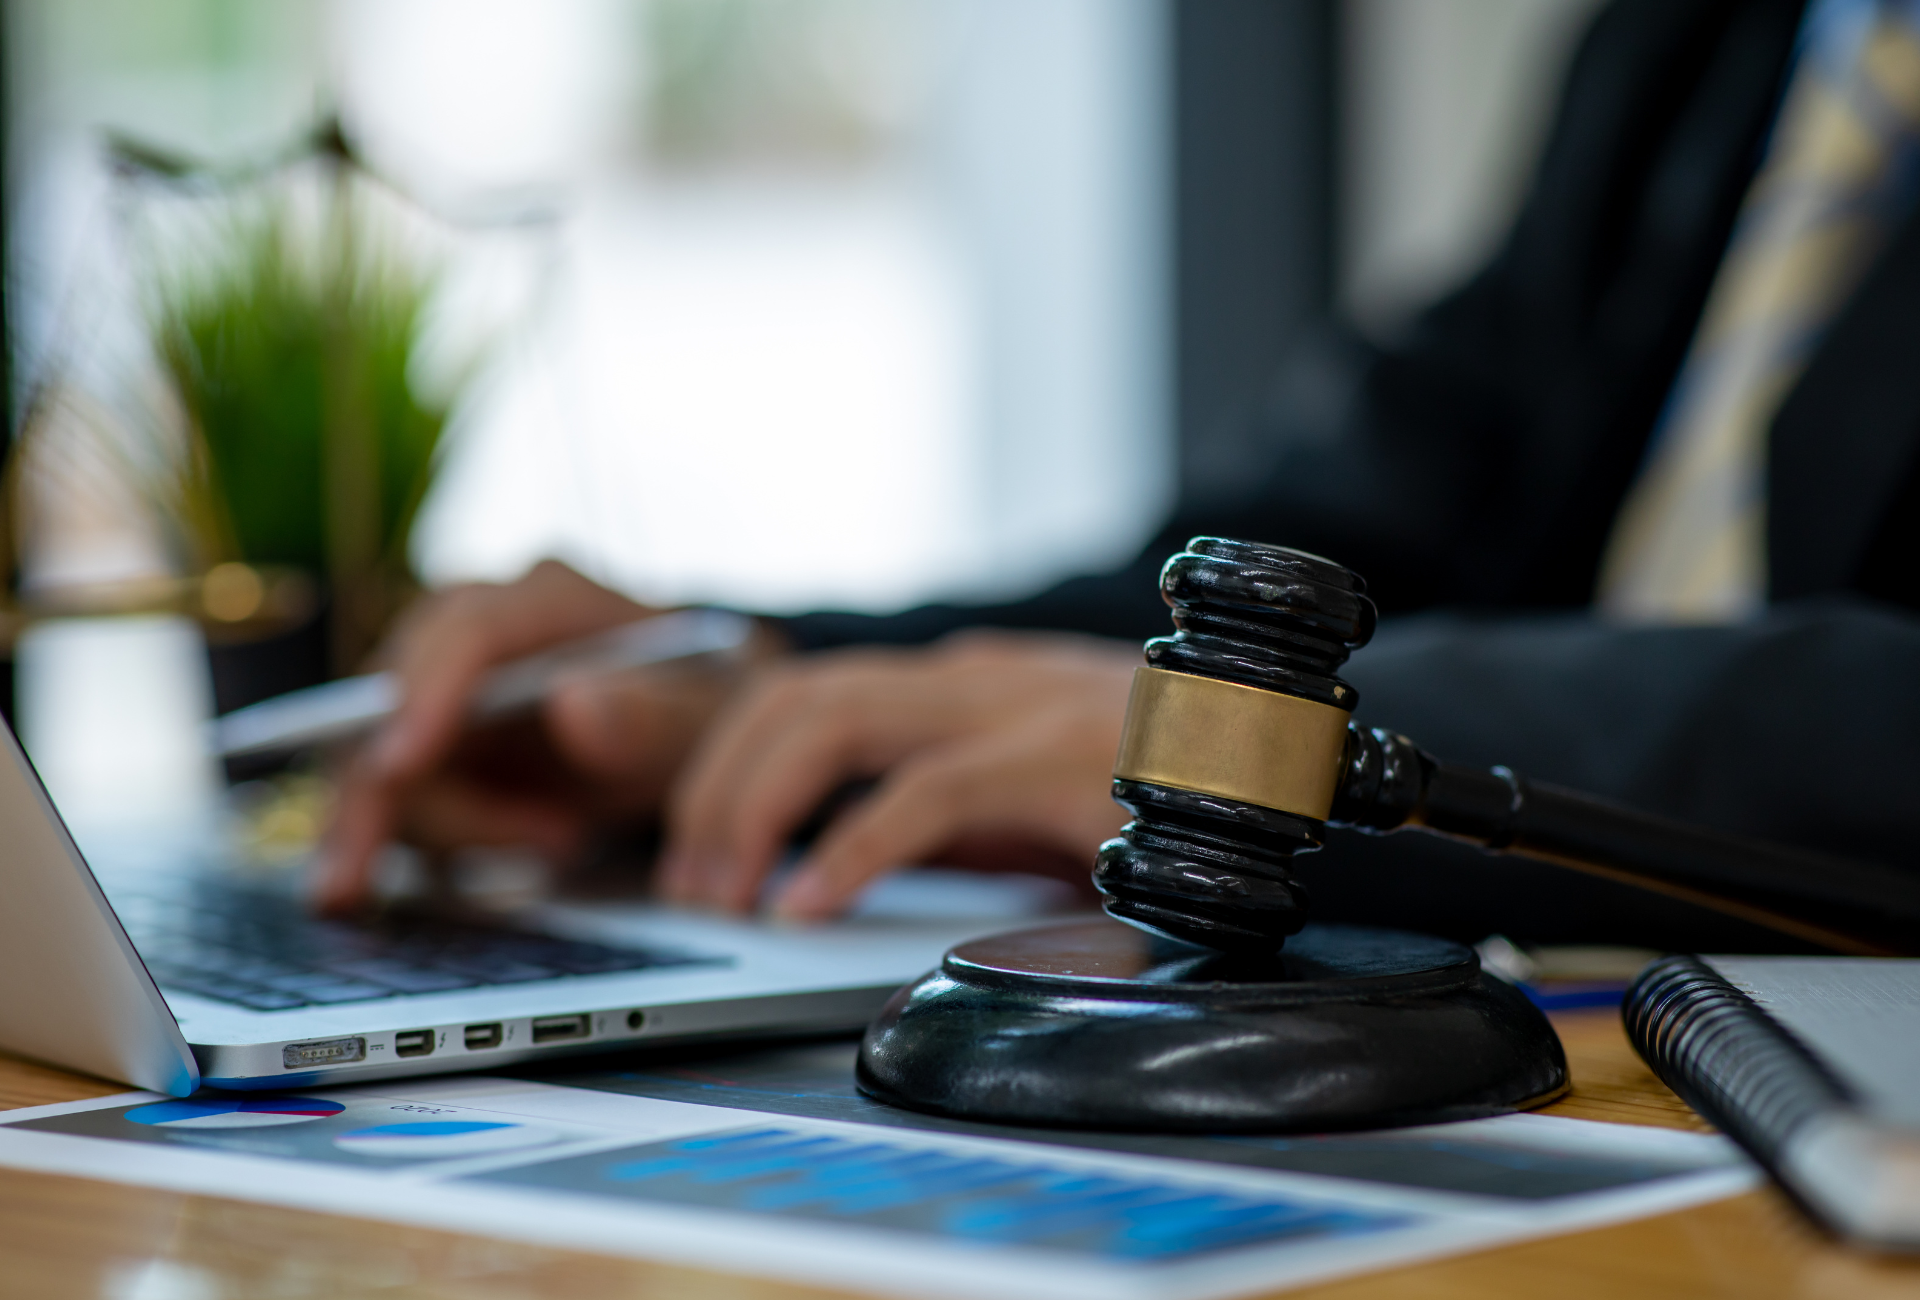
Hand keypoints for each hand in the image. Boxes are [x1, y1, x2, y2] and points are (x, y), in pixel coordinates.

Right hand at [316, 560, 761, 911]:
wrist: (699, 729)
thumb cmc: (709, 707)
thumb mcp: (710, 717)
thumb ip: (656, 714)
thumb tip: (574, 705)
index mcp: (551, 597)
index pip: (467, 630)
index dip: (423, 694)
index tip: (398, 767)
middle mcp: (482, 624)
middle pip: (389, 695)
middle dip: (389, 789)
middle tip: (423, 867)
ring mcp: (447, 682)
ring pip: (378, 755)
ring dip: (450, 825)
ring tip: (564, 839)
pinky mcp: (433, 738)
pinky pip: (388, 793)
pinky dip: (409, 843)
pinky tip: (488, 863)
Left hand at [657, 631, 1138, 919]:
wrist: (1298, 759)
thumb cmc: (1172, 786)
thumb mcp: (1039, 793)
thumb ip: (952, 809)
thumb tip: (839, 864)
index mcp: (963, 686)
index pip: (805, 694)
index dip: (728, 768)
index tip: (697, 852)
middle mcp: (972, 679)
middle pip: (791, 697)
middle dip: (714, 788)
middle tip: (690, 882)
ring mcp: (1011, 707)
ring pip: (828, 721)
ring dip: (754, 809)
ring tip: (729, 894)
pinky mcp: (1051, 756)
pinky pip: (919, 796)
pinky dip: (846, 851)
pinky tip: (811, 905)